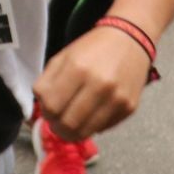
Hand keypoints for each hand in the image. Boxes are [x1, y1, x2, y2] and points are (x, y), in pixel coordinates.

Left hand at [34, 26, 151, 141]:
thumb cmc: (92, 49)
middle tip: (58, 122)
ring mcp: (117, 98)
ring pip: (85, 132)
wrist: (129, 40)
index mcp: (78, 68)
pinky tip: (91, 113)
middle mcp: (100, 85)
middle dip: (57, 127)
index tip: (48, 110)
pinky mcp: (129, 108)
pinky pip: (103, 129)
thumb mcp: (63, 57)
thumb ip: (46, 83)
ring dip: (73, 132)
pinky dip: (92, 126)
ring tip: (71, 122)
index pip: (52, 106)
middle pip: (68, 125)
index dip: (46, 113)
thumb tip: (43, 110)